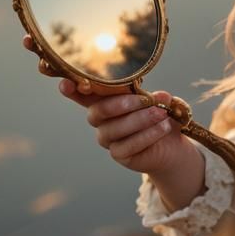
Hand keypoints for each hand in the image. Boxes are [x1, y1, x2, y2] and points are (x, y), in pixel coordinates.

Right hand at [20, 33, 190, 176]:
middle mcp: (100, 118)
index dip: (68, 86)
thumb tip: (161, 95)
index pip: (81, 90)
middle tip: (147, 100)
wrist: (171, 146)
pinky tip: (164, 126)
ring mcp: (107, 138)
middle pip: (98, 111)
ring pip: (114, 129)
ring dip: (141, 119)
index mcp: (104, 98)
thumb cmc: (160, 116)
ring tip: (161, 113)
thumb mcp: (158, 100)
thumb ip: (156, 96)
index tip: (62, 81)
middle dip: (122, 104)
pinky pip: (130, 144)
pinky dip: (149, 134)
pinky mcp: (119, 154)